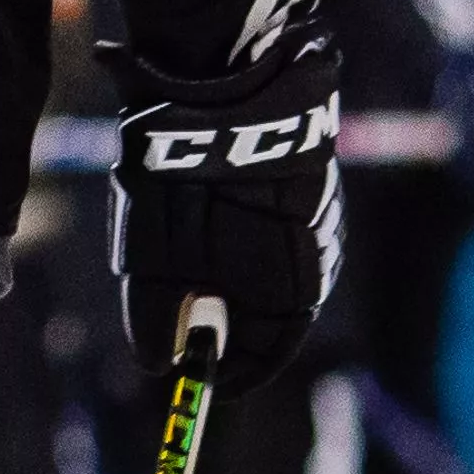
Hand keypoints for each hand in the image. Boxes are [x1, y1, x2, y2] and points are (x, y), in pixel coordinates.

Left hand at [113, 40, 341, 386]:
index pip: (268, 354)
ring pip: (275, 272)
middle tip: (189, 328)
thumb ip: (156, 316)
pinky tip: (215, 232)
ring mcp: (316, 220)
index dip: (233, 372)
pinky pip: (277, 235)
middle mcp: (316, 262)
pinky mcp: (306, 185)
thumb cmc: (188, 184)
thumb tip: (157, 363)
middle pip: (272, 314)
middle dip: (231, 325)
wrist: (229, 92)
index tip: (201, 381)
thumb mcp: (156, 258)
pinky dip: (247, 247)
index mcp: (289, 292)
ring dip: (239, 282)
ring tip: (194, 276)